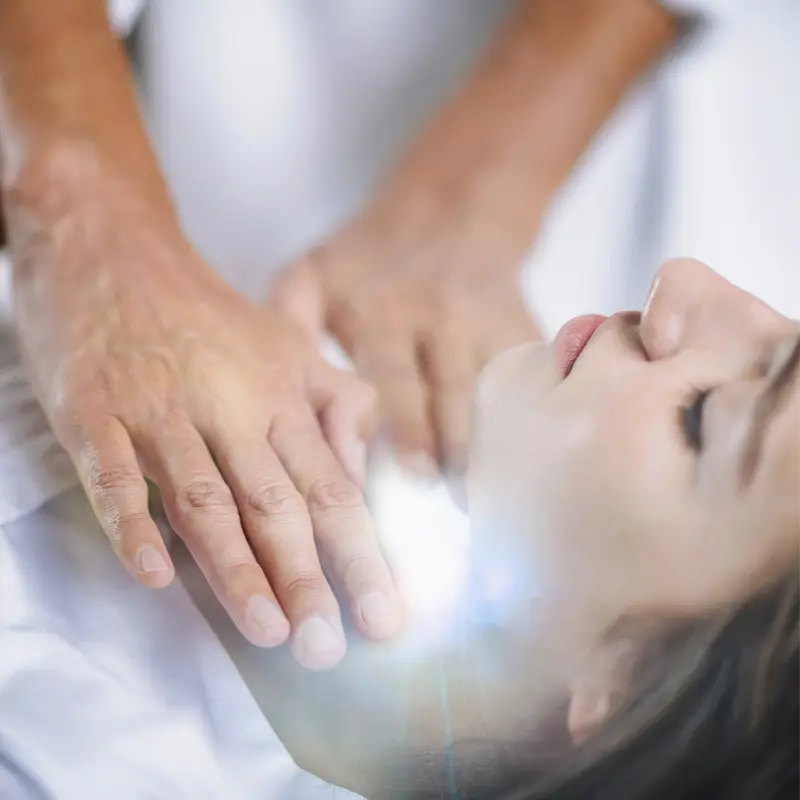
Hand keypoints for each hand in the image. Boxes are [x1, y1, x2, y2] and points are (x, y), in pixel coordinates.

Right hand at [8, 159, 402, 670]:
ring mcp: (161, 412)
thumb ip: (336, 402)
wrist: (115, 252)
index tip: (387, 616)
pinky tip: (154, 576)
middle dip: (308, 579)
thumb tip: (363, 469)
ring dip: (236, 568)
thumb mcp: (289, 343)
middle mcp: (229, 407)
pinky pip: (116, 476)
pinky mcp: (97, 414)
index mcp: (281, 395)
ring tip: (268, 629)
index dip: (363, 555)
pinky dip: (133, 525)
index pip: (332, 488)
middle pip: (277, 504)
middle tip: (329, 648)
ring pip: (206, 500)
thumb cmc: (209, 314)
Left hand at [269, 194, 543, 476]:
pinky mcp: (523, 326)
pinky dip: (533, 419)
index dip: (406, 430)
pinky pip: (532, 377)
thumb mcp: (317, 271)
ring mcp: (486, 322)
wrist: (452, 210)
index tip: (414, 477)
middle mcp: (438, 318)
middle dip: (452, 446)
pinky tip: (533, 461)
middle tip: (453, 501)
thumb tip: (261, 384)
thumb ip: (288, 321)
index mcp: (380, 311)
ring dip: (492, 445)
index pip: (393, 380)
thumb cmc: (370, 255)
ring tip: (489, 497)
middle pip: (450, 392)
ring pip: (493, 390)